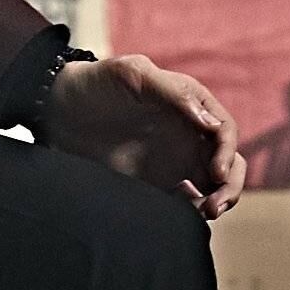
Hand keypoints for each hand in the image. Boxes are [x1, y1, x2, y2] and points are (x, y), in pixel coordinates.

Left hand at [36, 54, 245, 219]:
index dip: (226, 152)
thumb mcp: (133, 73)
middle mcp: (188, 132)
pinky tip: (181, 215)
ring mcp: (173, 159)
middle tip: (215, 205)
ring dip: (217, 200)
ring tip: (204, 213)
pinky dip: (191, 210)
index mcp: (189, 104)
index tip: (215, 173)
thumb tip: (211, 124)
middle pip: (227, 162)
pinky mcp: (156, 181)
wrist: (58, 108)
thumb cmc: (97, 81)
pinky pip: (185, 200)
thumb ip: (173, 93)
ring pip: (212, 184)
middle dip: (230, 185)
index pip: (224, 129)